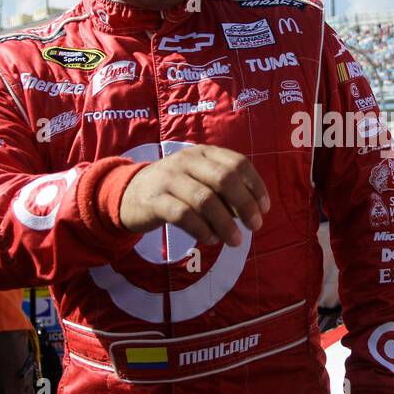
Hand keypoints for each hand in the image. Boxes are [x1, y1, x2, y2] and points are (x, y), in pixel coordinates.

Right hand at [118, 145, 270, 247]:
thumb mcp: (199, 179)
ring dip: (226, 223)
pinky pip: (184, 215)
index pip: (238, 163)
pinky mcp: (155, 200)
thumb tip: (252, 210)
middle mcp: (187, 160)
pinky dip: (202, 229)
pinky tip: (210, 239)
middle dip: (245, 204)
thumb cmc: (174, 189)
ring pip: (205, 199)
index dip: (256, 186)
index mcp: (203, 152)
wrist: (128, 193)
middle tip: (255, 226)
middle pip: (225, 178)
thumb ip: (223, 190)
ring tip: (235, 240)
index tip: (264, 209)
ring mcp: (169, 178)